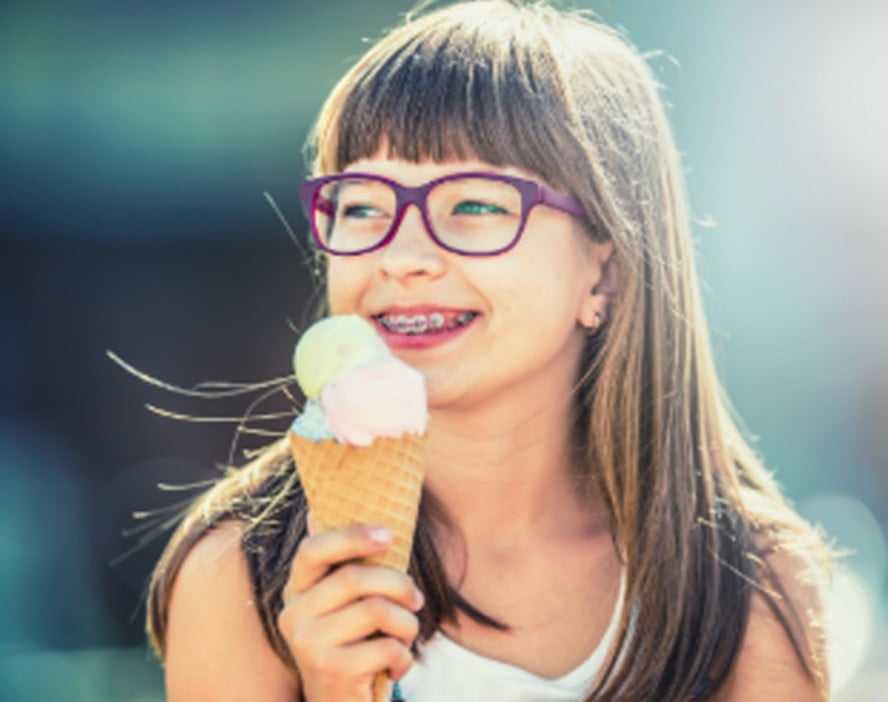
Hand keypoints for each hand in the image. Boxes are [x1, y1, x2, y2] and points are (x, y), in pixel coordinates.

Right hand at [278, 511, 424, 701]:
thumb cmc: (352, 646)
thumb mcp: (344, 607)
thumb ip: (343, 568)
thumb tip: (319, 509)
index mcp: (296, 590)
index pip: (313, 549)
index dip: (351, 536)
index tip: (389, 535)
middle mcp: (293, 614)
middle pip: (355, 577)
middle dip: (399, 584)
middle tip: (418, 599)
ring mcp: (308, 644)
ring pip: (377, 610)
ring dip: (407, 624)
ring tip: (407, 635)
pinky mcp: (332, 671)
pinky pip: (387, 646)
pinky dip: (404, 656)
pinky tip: (396, 666)